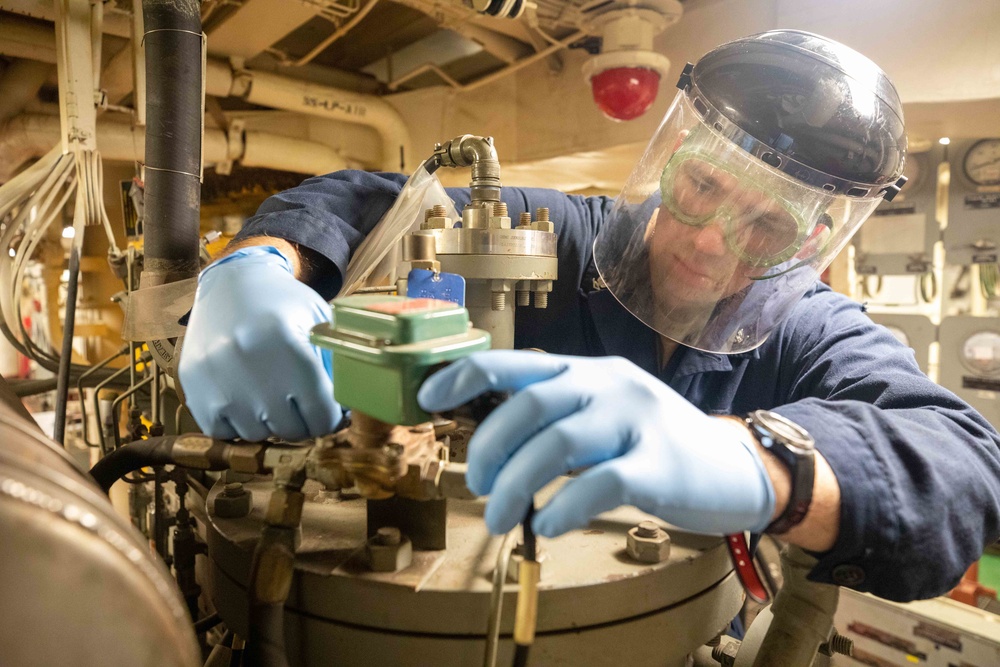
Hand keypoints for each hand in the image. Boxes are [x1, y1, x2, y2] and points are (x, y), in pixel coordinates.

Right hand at [178, 246, 341, 439]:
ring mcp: (217, 377)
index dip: (332, 418)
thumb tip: (347, 414)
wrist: (231, 282)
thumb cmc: (283, 305)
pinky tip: (245, 397)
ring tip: (272, 395)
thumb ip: (336, 366)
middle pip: (292, 429)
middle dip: (304, 421)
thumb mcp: (320, 323)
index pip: (322, 415)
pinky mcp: (192, 384)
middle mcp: (250, 363)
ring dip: (270, 422)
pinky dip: (238, 422)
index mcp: (289, 345)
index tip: (331, 411)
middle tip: (302, 404)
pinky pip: (222, 430)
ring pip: (258, 434)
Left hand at [418, 351, 774, 536]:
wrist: (734, 467)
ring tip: (499, 518)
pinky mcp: (660, 465)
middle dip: (487, 448)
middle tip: (476, 486)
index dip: (465, 376)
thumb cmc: (654, 444)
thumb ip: (558, 416)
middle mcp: (609, 385)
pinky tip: (547, 528)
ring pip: (557, 444)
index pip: (516, 362)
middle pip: (529, 405)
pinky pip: (600, 483)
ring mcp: (637, 420)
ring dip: (514, 485)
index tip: (427, 399)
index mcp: (588, 371)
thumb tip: (492, 444)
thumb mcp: (604, 412)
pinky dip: (563, 508)